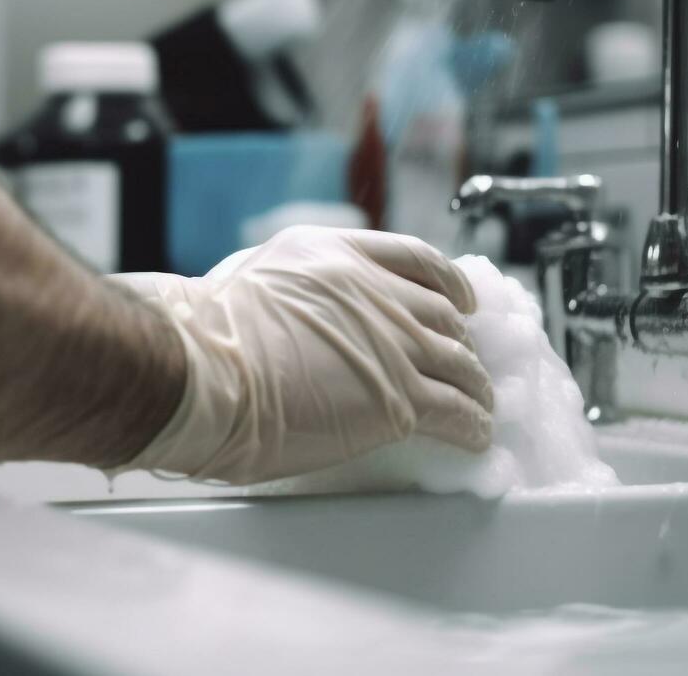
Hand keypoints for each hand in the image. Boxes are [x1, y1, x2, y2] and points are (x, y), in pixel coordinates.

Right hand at [109, 227, 492, 484]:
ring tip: (481, 401)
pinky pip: (457, 410)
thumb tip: (304, 318)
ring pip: (459, 362)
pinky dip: (474, 423)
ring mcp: (394, 344)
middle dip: (459, 339)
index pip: (414, 259)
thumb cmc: (208, 338)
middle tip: (465, 360)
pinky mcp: (400, 398)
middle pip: (441, 313)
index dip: (447, 281)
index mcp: (336, 254)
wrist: (206, 373)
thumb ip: (298, 288)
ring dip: (475, 384)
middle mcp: (375, 291)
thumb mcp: (257, 278)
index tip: (461, 297)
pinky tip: (477, 433)